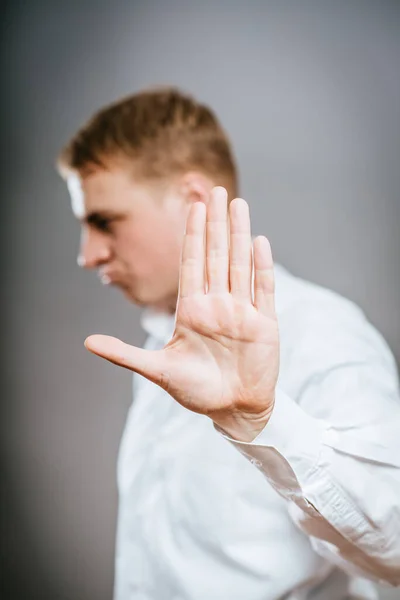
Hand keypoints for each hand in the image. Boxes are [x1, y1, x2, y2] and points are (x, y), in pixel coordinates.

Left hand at [85, 186, 279, 440]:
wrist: (233, 410)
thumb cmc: (195, 391)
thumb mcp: (157, 371)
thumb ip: (125, 354)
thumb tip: (87, 342)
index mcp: (192, 310)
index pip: (192, 263)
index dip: (192, 234)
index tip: (192, 206)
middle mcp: (217, 304)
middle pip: (216, 255)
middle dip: (216, 223)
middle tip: (216, 189)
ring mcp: (242, 311)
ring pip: (239, 264)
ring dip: (239, 234)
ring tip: (239, 204)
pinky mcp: (264, 324)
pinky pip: (263, 290)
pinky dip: (262, 267)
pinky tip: (259, 242)